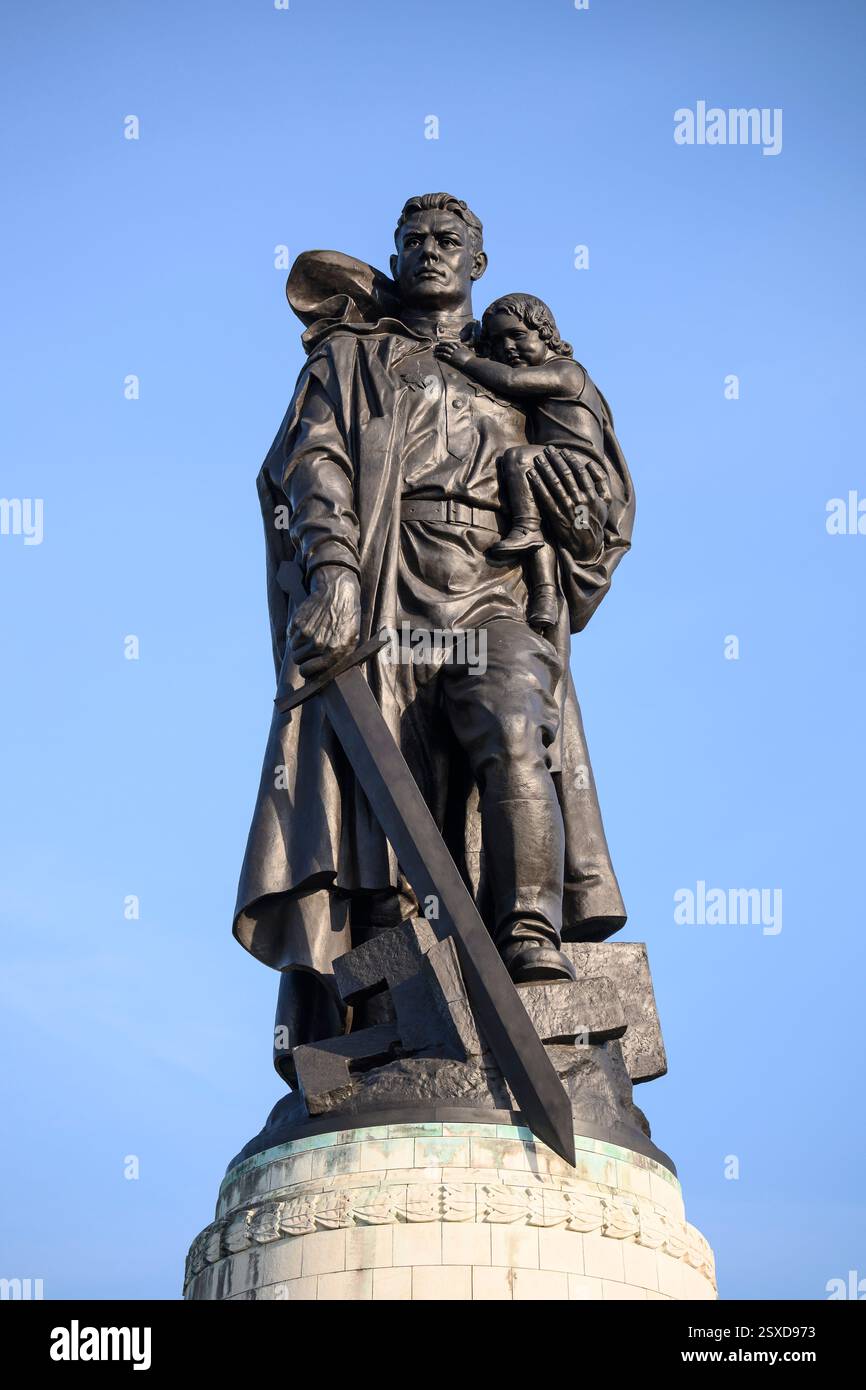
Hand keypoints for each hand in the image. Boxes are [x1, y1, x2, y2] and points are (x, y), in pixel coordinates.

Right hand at [288, 565, 360, 677]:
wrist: (338, 593)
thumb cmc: (347, 619)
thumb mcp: (351, 641)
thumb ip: (338, 659)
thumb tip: (324, 673)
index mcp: (332, 652)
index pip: (306, 671)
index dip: (306, 670)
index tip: (307, 666)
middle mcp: (318, 644)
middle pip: (297, 660)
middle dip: (302, 656)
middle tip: (310, 648)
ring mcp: (306, 632)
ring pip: (293, 647)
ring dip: (299, 643)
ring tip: (312, 633)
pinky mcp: (297, 621)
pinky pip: (290, 634)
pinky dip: (296, 632)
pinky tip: (308, 624)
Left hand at [433, 341, 472, 367]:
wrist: (471, 364)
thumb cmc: (473, 361)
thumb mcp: (472, 354)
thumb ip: (471, 350)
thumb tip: (473, 348)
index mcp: (462, 348)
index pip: (455, 343)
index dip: (450, 342)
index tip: (446, 342)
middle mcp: (457, 350)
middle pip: (449, 345)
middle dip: (443, 344)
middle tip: (438, 344)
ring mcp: (454, 354)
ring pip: (445, 349)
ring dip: (439, 348)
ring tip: (435, 349)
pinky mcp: (451, 359)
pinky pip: (443, 355)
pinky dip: (438, 354)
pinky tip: (435, 355)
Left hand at [528, 447, 611, 561]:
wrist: (587, 544)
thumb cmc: (596, 520)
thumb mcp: (606, 502)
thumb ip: (601, 482)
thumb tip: (591, 465)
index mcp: (591, 495)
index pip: (579, 471)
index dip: (570, 459)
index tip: (562, 451)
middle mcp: (579, 500)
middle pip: (565, 474)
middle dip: (555, 460)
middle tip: (547, 450)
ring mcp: (566, 508)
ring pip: (554, 483)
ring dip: (545, 469)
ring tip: (538, 458)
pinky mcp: (555, 516)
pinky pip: (545, 497)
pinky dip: (538, 484)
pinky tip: (532, 475)